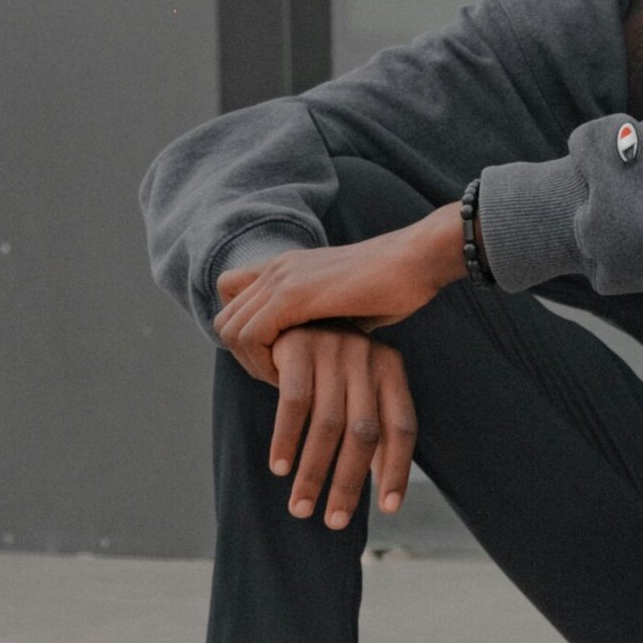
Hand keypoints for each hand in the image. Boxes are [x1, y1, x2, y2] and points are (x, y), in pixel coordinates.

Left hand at [214, 205, 466, 368]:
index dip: (245, 334)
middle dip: (245, 358)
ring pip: (230, 330)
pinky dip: (263, 365)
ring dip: (252, 365)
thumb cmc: (397, 287)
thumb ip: (326, 322)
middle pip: (225, 319)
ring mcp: (282, 278)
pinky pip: (250, 336)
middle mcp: (277, 268)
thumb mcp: (348, 306)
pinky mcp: (293, 294)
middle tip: (278, 378)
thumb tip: (323, 349)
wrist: (417, 260)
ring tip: (285, 382)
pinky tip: (292, 377)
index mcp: (287, 268)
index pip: (231, 298)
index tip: (275, 359)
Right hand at [266, 323, 417, 528]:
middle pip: (364, 434)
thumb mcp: (359, 387)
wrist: (293, 307)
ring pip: (328, 426)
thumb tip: (386, 493)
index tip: (388, 508)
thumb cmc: (331, 363)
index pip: (402, 428)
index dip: (397, 470)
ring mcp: (333, 351)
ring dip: (314, 473)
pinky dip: (286, 440)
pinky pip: (293, 403)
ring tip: (301, 508)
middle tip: (335, 522)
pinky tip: (280, 469)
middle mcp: (368, 358)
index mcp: (391, 368)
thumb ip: (374, 430)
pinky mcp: (298, 348)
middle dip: (349, 483)